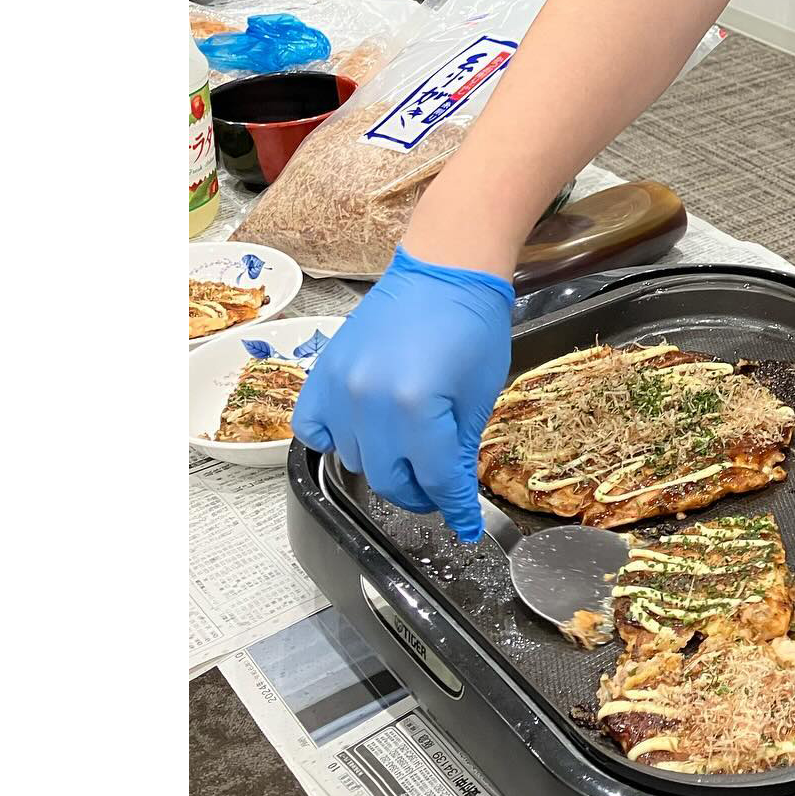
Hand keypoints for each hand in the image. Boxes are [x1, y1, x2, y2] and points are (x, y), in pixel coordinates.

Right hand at [292, 247, 514, 541]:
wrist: (444, 270)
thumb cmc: (472, 324)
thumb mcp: (480, 393)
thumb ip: (460, 448)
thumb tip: (453, 492)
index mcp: (417, 405)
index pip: (436, 478)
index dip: (455, 506)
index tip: (464, 525)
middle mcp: (370, 400)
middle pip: (389, 478)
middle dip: (419, 493)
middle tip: (437, 491)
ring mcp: (340, 387)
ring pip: (354, 459)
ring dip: (384, 466)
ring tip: (409, 455)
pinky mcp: (323, 373)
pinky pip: (314, 429)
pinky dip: (335, 440)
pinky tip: (363, 436)